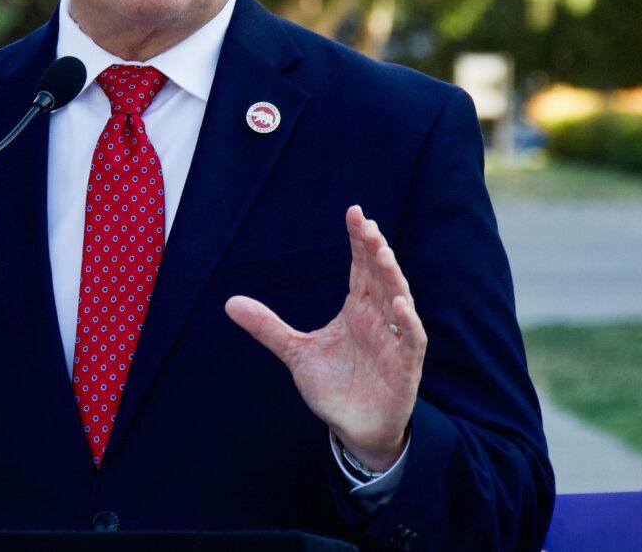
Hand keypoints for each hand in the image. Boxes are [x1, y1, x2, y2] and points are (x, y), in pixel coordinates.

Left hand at [225, 205, 425, 470]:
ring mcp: (394, 341)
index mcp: (357, 309)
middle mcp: (378, 319)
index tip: (354, 213)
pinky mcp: (406, 367)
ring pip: (399, 300)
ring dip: (392, 277)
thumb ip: (267, 327)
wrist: (353, 429)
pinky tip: (399, 305)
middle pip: (380, 276)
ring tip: (381, 253)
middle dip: (374, 250)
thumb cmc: (333, 386)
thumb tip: (230, 302)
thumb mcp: (295, 352)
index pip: (360, 268)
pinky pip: (412, 339)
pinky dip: (407, 322)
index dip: (359, 241)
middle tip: (366, 225)